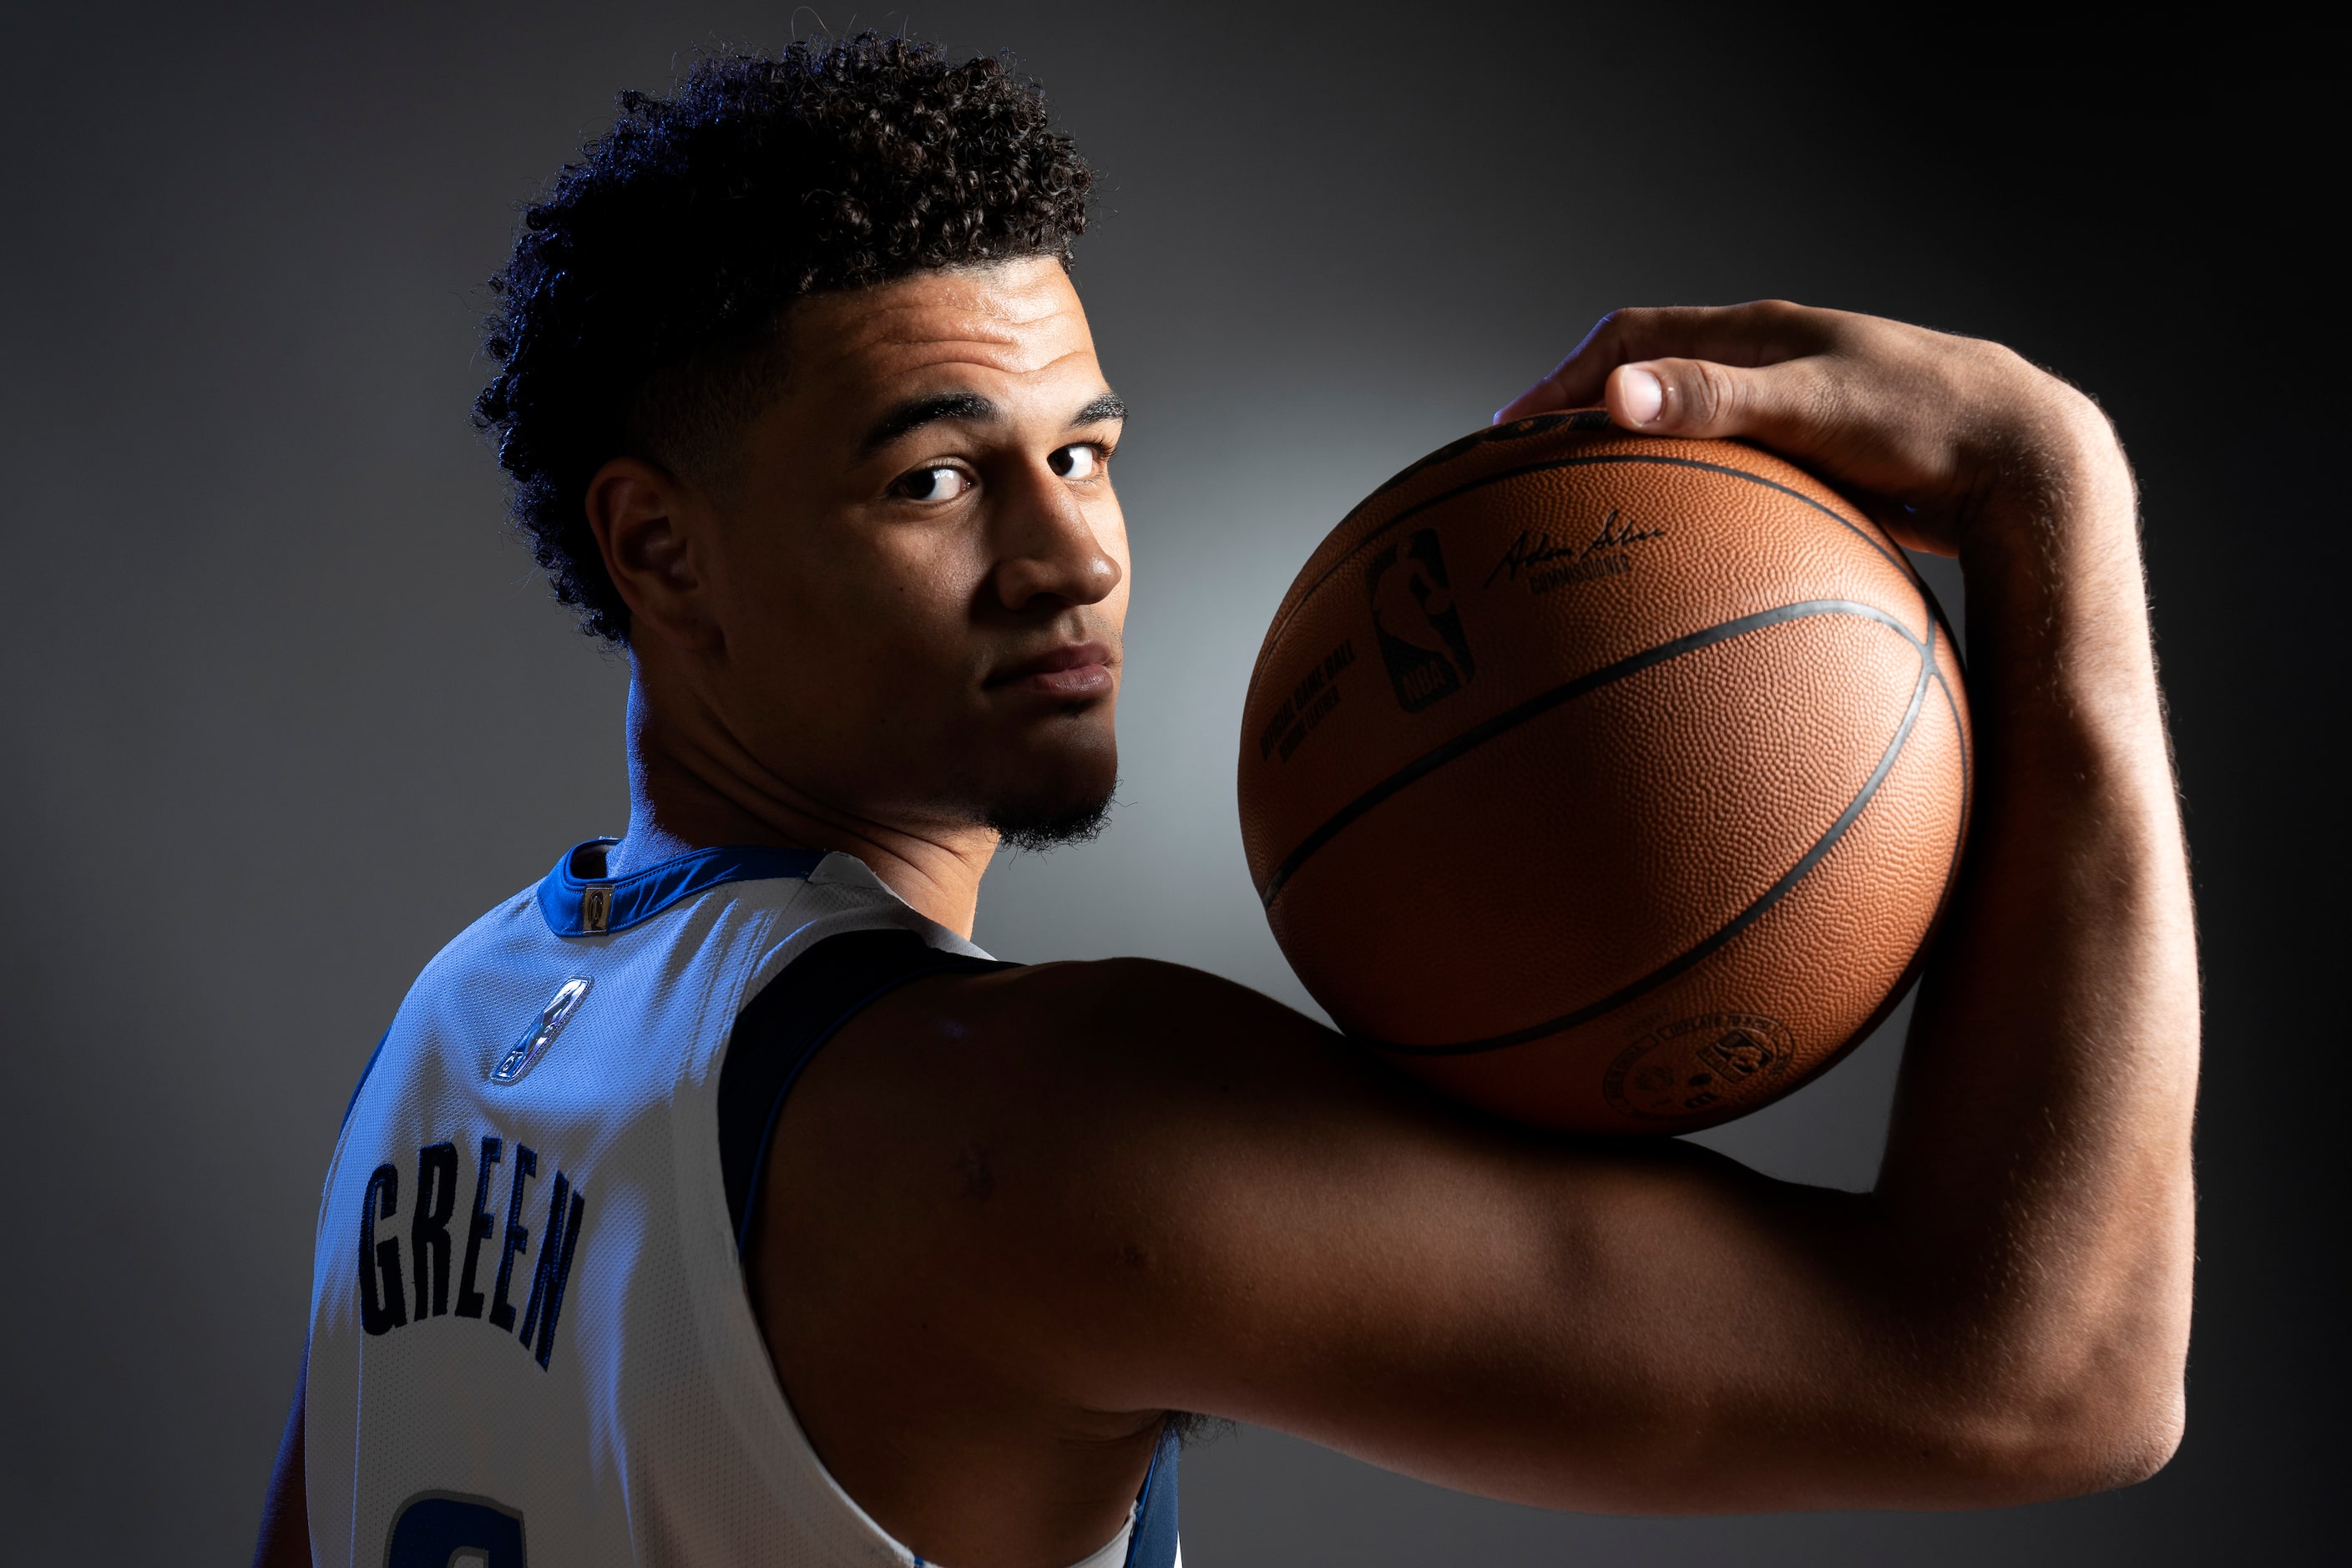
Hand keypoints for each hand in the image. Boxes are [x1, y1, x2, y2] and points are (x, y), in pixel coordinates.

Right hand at [1493, 302, 2124, 559]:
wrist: (2032, 458)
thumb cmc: (1925, 424)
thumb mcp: (1808, 408)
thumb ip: (1710, 399)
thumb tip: (1612, 393)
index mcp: (1762, 334)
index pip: (1636, 337)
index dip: (1568, 376)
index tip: (1517, 426)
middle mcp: (1780, 360)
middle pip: (1663, 375)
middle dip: (1598, 413)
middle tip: (1543, 464)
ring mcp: (1809, 407)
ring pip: (1705, 424)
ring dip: (1650, 451)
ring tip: (1608, 503)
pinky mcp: (1836, 453)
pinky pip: (1745, 467)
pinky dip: (1704, 489)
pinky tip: (1702, 543)